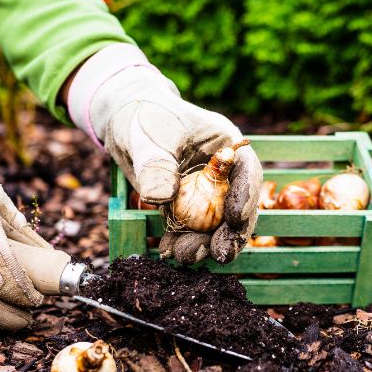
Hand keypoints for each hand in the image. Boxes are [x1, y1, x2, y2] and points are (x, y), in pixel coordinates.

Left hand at [66, 44, 261, 264]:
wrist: (124, 120)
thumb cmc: (143, 116)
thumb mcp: (148, 136)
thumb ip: (156, 165)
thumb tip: (161, 197)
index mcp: (226, 146)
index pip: (247, 173)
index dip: (246, 197)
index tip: (235, 219)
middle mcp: (223, 173)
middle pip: (238, 207)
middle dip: (230, 234)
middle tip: (219, 254)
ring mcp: (206, 193)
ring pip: (215, 225)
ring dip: (203, 244)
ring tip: (184, 255)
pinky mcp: (186, 208)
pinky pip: (190, 230)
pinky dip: (181, 242)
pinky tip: (168, 251)